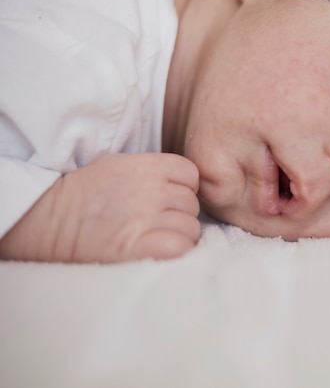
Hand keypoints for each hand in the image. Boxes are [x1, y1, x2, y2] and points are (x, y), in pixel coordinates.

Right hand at [0, 153, 201, 262]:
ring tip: (158, 238)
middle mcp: (151, 189)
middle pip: (192, 203)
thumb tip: (182, 184)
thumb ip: (154, 170)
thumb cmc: (86, 192)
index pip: (191, 174)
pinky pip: (180, 246)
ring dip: (181, 235)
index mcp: (147, 166)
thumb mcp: (121, 164)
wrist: (51, 219)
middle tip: (158, 222)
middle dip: (180, 214)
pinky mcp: (138, 245)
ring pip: (190, 227)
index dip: (184, 188)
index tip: (170, 199)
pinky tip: (161, 251)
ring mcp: (146, 217)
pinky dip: (177, 250)